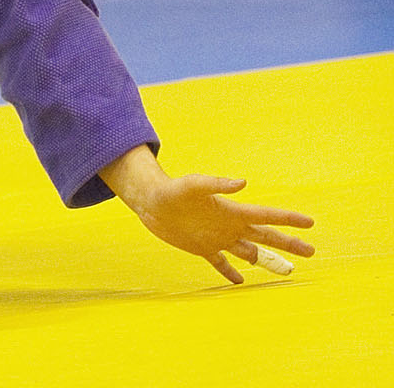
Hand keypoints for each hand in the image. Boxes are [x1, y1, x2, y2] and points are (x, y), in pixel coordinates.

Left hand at [101, 147, 314, 283]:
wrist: (152, 202)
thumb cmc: (173, 190)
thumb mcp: (194, 185)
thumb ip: (217, 184)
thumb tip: (243, 182)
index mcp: (232, 211)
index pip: (267, 215)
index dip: (288, 219)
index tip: (310, 222)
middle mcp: (230, 226)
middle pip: (265, 236)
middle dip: (289, 244)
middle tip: (311, 250)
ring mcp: (218, 238)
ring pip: (250, 252)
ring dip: (267, 261)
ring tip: (286, 270)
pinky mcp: (203, 248)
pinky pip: (222, 263)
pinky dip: (230, 272)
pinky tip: (240, 281)